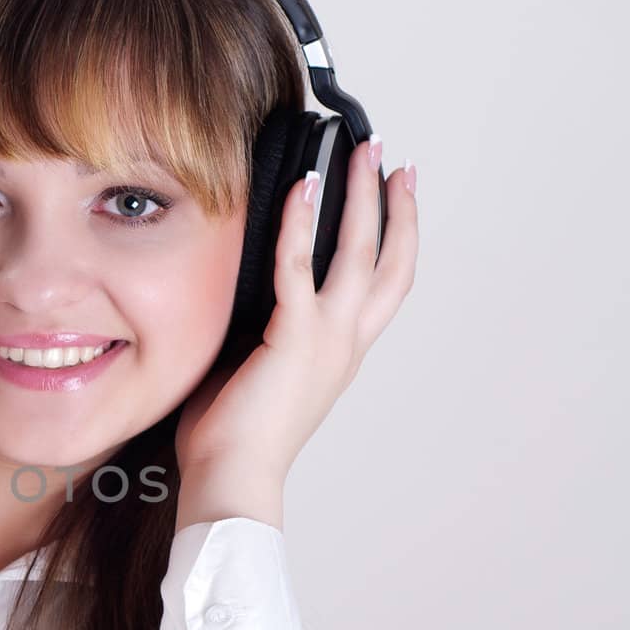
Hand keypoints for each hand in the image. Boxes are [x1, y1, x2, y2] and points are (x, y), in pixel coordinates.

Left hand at [174, 140, 418, 485]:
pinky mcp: (294, 337)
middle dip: (395, 204)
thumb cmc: (232, 437)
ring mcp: (326, 339)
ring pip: (360, 252)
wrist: (231, 477)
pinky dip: (302, 221)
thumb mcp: (256, 369)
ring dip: (362, 196)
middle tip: (393, 157)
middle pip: (391, 261)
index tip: (398, 196)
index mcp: (341, 354)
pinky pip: (300, 265)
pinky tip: (303, 186)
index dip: (398, 238)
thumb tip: (240, 291)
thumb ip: (261, 329)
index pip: (386, 286)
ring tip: (361, 151)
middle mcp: (346, 343)